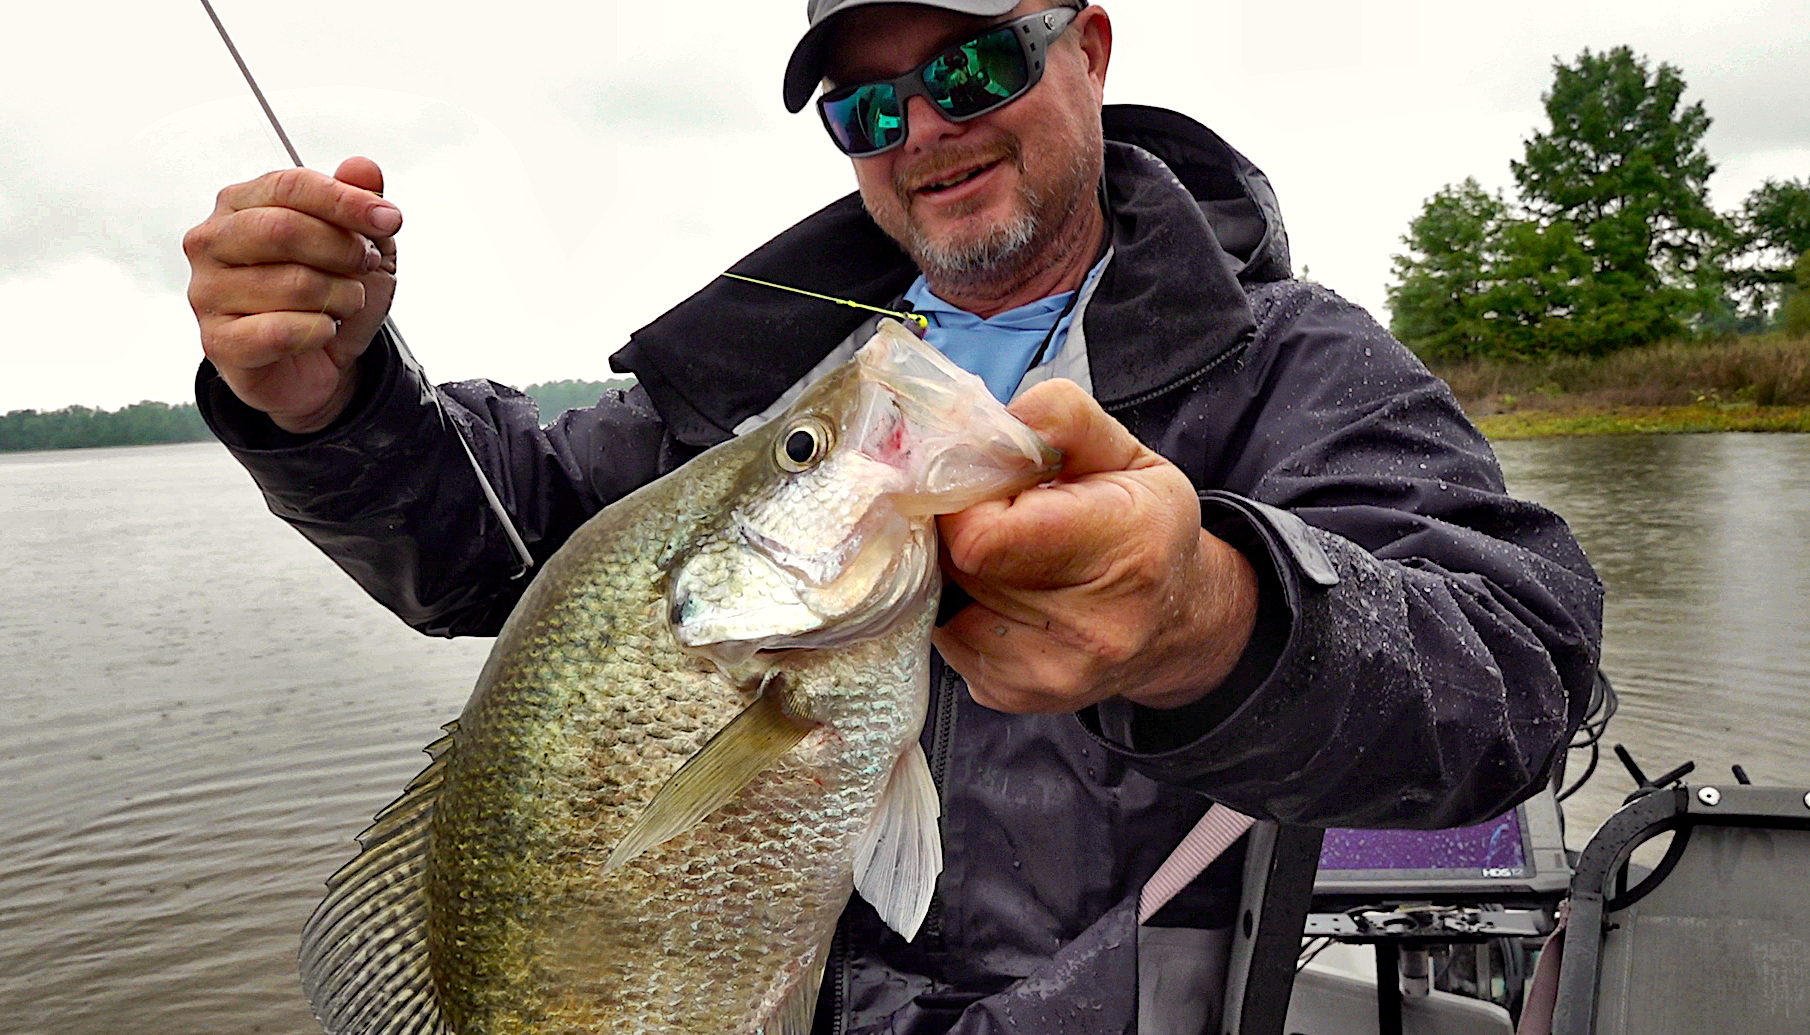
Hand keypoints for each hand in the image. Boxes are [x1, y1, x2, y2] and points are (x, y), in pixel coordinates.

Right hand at [183, 157, 402, 432]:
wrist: (321, 360)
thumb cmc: (330, 292)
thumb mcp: (359, 242)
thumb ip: (359, 201)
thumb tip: (363, 168)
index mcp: (240, 203)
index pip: (291, 186)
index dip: (346, 201)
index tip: (390, 220)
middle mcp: (212, 242)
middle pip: (284, 230)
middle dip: (343, 250)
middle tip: (365, 265)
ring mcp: (207, 292)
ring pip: (293, 284)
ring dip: (341, 296)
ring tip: (344, 301)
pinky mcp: (217, 342)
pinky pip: (280, 332)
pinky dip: (320, 332)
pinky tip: (323, 331)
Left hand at [931, 379, 1259, 714]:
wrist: (1181, 622)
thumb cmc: (1148, 528)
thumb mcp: (1126, 453)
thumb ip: (1059, 419)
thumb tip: (977, 424)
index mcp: (1124, 550)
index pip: (981, 537)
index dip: (965, 501)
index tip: (986, 484)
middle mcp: (1092, 629)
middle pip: (957, 566)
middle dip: (961, 530)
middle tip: (998, 515)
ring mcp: (1050, 675)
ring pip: (945, 602)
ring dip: (961, 571)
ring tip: (1009, 556)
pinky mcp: (1014, 697)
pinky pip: (948, 637)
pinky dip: (963, 607)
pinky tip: (1006, 593)